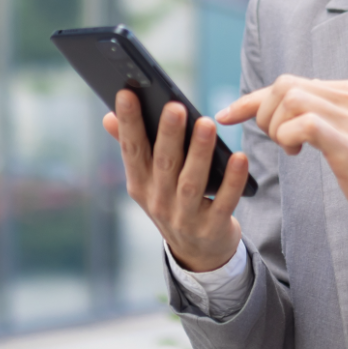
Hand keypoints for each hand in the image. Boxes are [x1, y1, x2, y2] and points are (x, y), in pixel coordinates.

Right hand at [103, 90, 249, 272]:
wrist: (198, 254)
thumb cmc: (173, 203)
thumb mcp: (148, 181)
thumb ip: (132, 147)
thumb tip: (107, 117)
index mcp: (140, 185)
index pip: (132, 150)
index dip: (129, 123)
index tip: (126, 94)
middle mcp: (158, 201)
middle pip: (163, 163)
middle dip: (168, 134)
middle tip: (175, 106)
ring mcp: (184, 217)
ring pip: (191, 181)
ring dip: (199, 152)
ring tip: (206, 124)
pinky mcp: (212, 228)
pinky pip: (224, 201)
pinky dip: (232, 180)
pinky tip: (240, 158)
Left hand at [218, 76, 347, 239]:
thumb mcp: (346, 136)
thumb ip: (321, 115)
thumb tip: (284, 104)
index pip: (291, 82)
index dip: (253, 99)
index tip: (226, 114)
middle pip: (285, 85)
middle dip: (263, 114)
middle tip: (276, 142)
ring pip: (290, 100)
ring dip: (275, 127)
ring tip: (290, 149)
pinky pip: (304, 124)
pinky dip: (288, 138)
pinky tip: (297, 154)